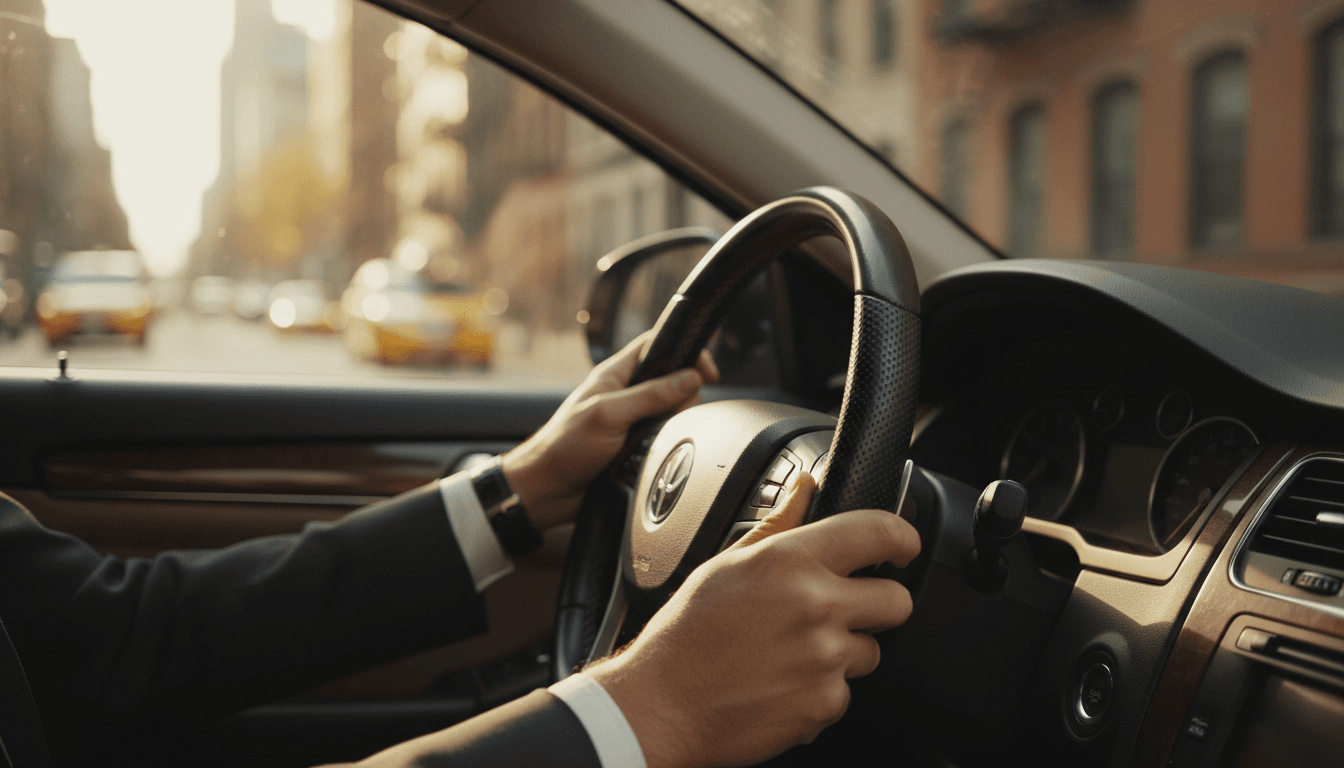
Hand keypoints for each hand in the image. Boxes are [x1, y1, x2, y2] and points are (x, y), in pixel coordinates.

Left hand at [502, 332, 718, 530]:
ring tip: (652, 441)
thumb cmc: (564, 447)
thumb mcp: (608, 415)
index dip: (685, 351)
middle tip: (667, 417)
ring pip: (673, 413)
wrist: (548, 492)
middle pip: (674, 382)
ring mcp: (633, 421)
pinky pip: (665, 439)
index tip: (706, 372)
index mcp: (615, 375)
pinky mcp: (636, 446)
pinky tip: (655, 455)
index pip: (657, 345)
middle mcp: (627, 395)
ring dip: (673, 426)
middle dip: (682, 398)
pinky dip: (668, 446)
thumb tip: (689, 379)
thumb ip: (650, 395)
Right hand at [587, 470, 920, 767]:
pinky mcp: (825, 704)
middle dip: (879, 604)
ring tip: (790, 654)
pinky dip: (819, 692)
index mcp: (790, 561)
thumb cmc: (686, 635)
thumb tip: (807, 488)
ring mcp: (825, 659)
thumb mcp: (726, 564)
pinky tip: (781, 684)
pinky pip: (844, 693)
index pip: (878, 532)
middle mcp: (816, 605)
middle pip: (897, 600)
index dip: (903, 537)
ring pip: (869, 651)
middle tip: (842, 611)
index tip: (903, 546)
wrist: (662, 707)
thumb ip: (778, 525)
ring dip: (842, 654)